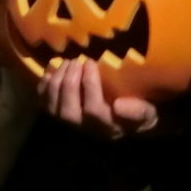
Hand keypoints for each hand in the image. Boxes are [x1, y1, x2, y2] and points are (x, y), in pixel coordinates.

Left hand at [37, 57, 159, 138]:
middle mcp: (86, 129)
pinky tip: (50, 72)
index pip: (93, 110)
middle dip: (69, 83)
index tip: (91, 62)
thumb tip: (118, 105)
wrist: (127, 121)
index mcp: (108, 127)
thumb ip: (137, 111)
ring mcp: (71, 124)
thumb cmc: (138, 113)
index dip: (89, 86)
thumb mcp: (146, 113)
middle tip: (76, 61)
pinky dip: (44, 88)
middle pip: (68, 112)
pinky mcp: (59, 116)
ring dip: (56, 83)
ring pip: (54, 109)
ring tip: (66, 62)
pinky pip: (45, 105)